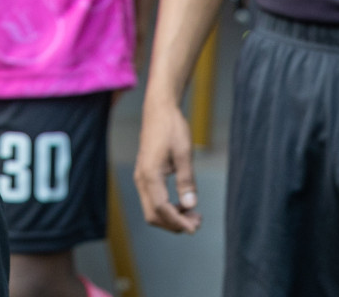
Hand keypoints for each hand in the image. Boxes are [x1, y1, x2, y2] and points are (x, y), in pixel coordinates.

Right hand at [133, 97, 201, 233]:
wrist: (159, 110)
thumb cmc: (171, 127)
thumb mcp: (184, 153)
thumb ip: (186, 181)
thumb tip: (190, 205)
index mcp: (149, 174)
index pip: (161, 208)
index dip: (178, 222)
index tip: (195, 228)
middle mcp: (141, 178)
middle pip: (153, 215)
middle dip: (174, 224)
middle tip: (197, 222)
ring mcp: (141, 177)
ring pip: (151, 210)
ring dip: (171, 217)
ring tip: (193, 214)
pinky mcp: (145, 175)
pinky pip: (153, 200)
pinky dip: (167, 208)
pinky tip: (183, 204)